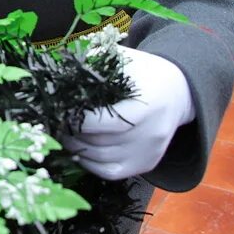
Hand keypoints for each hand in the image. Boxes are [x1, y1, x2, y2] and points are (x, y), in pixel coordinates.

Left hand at [63, 46, 195, 181]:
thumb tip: (60, 74)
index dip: (79, 120)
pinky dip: (90, 164)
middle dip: (72, 133)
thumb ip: (96, 64)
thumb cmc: (144, 72)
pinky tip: (78, 149)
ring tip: (62, 133)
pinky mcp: (146, 164)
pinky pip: (111, 172)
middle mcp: (151, 134)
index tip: (59, 110)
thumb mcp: (125, 60)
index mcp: (147, 107)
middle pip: (101, 143)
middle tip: (53, 122)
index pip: (107, 122)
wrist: (179, 91)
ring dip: (77, 148)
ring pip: (102, 159)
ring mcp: (149, 153)